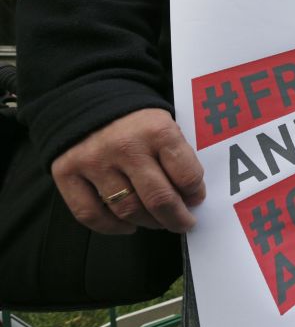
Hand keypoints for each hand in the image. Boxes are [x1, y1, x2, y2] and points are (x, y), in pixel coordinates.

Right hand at [51, 108, 204, 234]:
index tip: (195, 199)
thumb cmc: (137, 121)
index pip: (187, 176)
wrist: (90, 99)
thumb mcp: (166, 125)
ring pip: (128, 211)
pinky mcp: (67, 173)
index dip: (195, 194)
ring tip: (157, 221)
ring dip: (148, 223)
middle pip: (158, 199)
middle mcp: (126, 146)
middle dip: (177, 219)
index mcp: (158, 131)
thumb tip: (189, 198)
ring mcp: (95, 161)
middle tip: (183, 223)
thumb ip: (178, 157)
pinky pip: (91, 215)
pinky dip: (113, 227)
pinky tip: (128, 224)